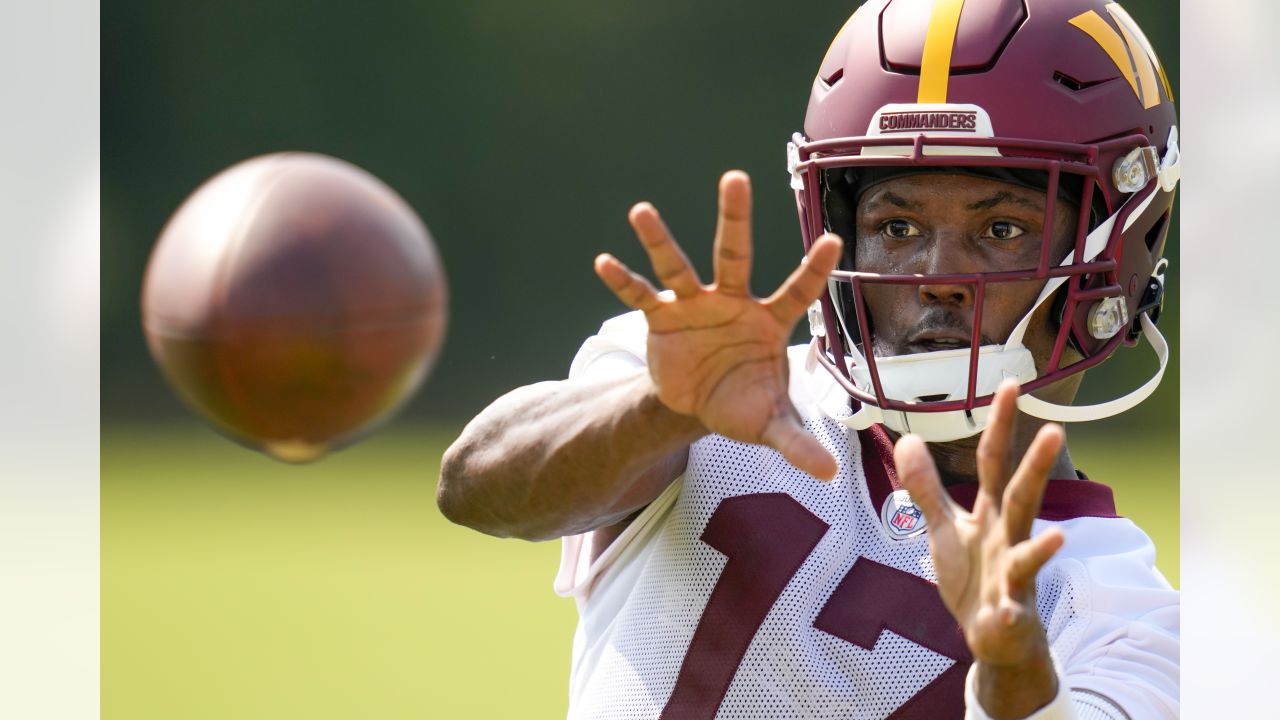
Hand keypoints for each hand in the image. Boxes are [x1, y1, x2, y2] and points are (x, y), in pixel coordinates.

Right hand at [593, 170, 842, 479]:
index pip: (797, 291)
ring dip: (659, 240)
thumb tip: (827, 475)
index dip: (814, 269)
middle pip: (733, 254)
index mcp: (769, 321)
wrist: (701, 403)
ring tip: (641, 211)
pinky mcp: (663, 318)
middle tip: (734, 177)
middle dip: (734, 218)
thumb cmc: (746, 402)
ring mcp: (695, 305)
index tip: (835, 241)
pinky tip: (604, 262)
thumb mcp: (771, 424)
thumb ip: (797, 442)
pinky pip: (642, 297)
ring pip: (678, 266)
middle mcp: (732, 302)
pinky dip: (623, 282)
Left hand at [893, 380, 1065, 716]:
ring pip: (1028, 556)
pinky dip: (1007, 615)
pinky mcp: (1008, 615)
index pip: (995, 462)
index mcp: (990, 514)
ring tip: (1058, 536)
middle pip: (1022, 497)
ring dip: (1041, 548)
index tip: (1011, 384)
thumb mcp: (944, 528)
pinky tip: (1004, 615)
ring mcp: (1012, 577)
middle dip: (1038, 467)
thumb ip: (926, 487)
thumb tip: (908, 439)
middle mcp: (1007, 539)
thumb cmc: (973, 576)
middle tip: (1056, 431)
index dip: (1000, 425)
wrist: (993, 637)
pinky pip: (1010, 614)